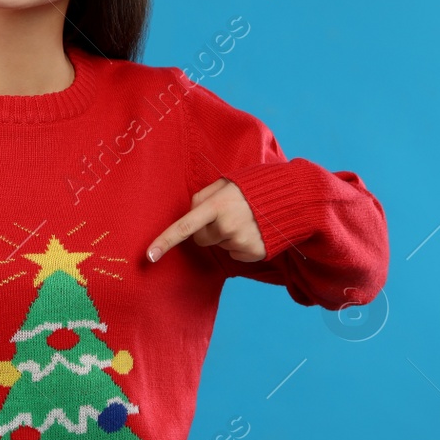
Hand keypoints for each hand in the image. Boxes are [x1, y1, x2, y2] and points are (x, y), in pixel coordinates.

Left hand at [146, 178, 265, 263]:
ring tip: (244, 219)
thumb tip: (189, 215)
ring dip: (226, 235)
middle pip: (200, 239)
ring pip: (219, 245)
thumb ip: (202, 197)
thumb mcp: (224, 183)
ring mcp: (241, 242)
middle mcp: (227, 227)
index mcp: (216, 206)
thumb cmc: (251, 188)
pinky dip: (240, 244)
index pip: (184, 227)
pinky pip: (234, 253)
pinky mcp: (254, 253)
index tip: (149, 256)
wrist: (291, 197)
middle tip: (226, 215)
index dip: (164, 242)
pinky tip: (253, 230)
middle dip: (207, 229)